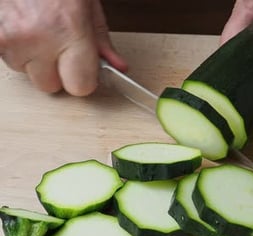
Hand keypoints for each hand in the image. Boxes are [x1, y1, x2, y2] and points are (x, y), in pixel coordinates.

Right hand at [0, 0, 126, 95]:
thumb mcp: (89, 4)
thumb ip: (102, 40)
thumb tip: (117, 67)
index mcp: (69, 29)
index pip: (80, 86)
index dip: (84, 78)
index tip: (85, 69)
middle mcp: (38, 37)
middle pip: (51, 86)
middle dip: (57, 71)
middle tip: (60, 46)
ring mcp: (11, 38)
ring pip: (26, 73)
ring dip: (34, 58)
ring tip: (39, 28)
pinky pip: (7, 59)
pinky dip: (16, 48)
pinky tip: (24, 27)